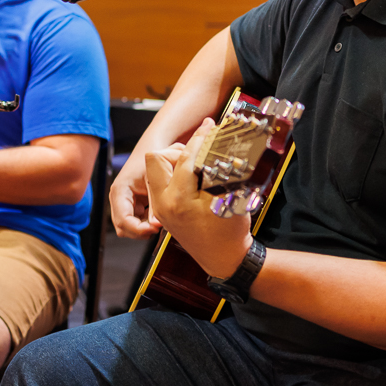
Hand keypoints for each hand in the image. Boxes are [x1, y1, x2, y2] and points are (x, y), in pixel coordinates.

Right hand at [110, 152, 161, 238]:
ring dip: (144, 229)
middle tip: (159, 228)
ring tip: (160, 222)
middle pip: (123, 228)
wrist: (154, 153)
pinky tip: (158, 217)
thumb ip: (154, 203)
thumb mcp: (154, 181)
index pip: (123, 220)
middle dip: (140, 232)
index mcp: (119, 191)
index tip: (154, 229)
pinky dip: (147, 224)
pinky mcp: (133, 206)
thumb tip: (155, 226)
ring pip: (129, 228)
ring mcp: (124, 204)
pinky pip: (137, 223)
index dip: (138, 229)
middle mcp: (119, 199)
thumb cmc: (153, 161)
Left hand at [143, 118, 252, 278]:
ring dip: (175, 163)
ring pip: (156, 170)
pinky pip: (161, 183)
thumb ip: (218, 169)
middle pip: (156, 159)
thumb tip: (216, 142)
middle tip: (198, 155)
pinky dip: (175, 175)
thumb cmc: (230, 233)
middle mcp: (163, 203)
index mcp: (178, 199)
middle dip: (177, 152)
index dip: (200, 139)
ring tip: (198, 165)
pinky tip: (195, 176)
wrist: (225, 259)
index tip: (209, 126)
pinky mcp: (164, 211)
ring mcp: (161, 208)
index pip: (185, 157)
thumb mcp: (229, 197)